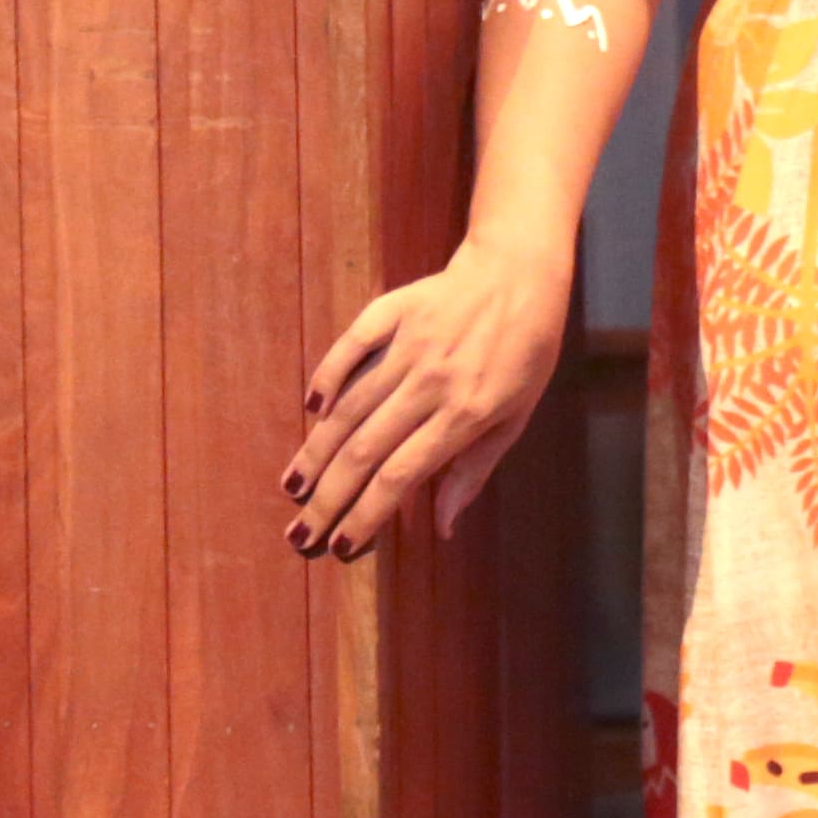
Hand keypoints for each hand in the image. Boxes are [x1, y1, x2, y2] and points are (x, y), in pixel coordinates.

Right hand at [284, 231, 574, 554]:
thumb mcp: (515, 416)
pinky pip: (350, 348)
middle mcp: (431, 382)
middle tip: (300, 533)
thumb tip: (443, 528)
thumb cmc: (525, 352)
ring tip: (293, 487)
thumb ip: (474, 470)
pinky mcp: (392, 311)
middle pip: (366, 450)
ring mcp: (408, 345)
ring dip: (316, 452)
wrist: (520, 272)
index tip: (343, 546)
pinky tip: (311, 410)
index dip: (367, 514)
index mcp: (465, 413)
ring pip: (350, 407)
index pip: (401, 476)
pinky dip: (327, 377)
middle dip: (329, 498)